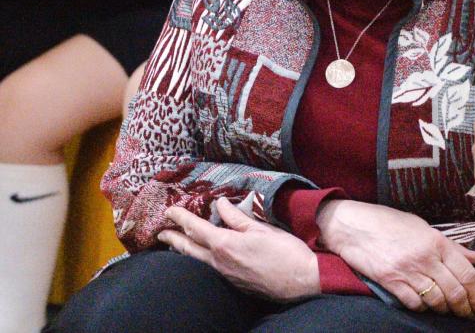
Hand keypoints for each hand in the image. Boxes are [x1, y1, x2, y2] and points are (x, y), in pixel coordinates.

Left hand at [158, 197, 318, 301]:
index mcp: (226, 244)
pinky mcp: (233, 283)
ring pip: (196, 261)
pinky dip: (198, 260)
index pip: (196, 228)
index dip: (181, 217)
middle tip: (160, 233)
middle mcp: (219, 262)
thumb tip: (221, 204)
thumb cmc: (286, 252)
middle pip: (188, 249)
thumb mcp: (262, 229)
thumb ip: (238, 218)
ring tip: (175, 244)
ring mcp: (225, 275)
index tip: (169, 210)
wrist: (302, 281)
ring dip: (183, 251)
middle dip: (173, 239)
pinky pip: (208, 269)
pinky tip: (201, 257)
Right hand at [317, 200, 474, 316]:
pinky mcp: (391, 282)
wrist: (355, 225)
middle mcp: (426, 258)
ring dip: (445, 310)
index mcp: (438, 242)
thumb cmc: (391, 223)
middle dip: (465, 307)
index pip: (466, 273)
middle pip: (454, 291)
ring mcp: (408, 271)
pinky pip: (414, 303)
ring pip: (436, 300)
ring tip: (449, 311)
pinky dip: (423, 308)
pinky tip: (425, 306)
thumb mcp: (424, 228)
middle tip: (469, 313)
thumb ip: (452, 246)